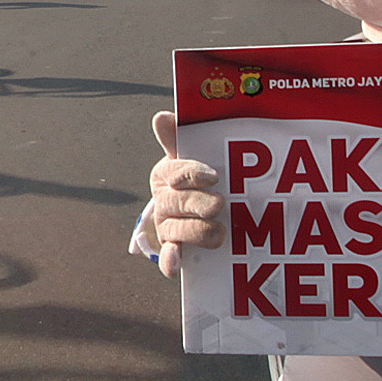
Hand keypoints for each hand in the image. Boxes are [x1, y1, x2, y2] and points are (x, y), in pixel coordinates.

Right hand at [138, 110, 224, 279]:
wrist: (192, 210)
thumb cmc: (197, 179)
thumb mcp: (191, 158)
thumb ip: (180, 140)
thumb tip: (161, 116)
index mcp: (166, 175)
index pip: (176, 172)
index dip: (193, 173)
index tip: (212, 175)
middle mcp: (163, 200)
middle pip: (177, 202)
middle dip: (198, 204)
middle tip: (220, 205)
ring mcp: (167, 225)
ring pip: (176, 229)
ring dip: (196, 231)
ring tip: (220, 233)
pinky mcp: (174, 248)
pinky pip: (168, 255)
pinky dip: (170, 261)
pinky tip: (176, 265)